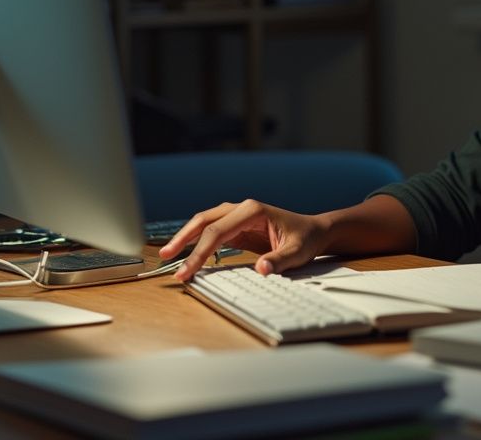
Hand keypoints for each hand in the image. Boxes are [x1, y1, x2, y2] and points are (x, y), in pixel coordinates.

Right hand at [158, 200, 328, 281]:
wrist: (314, 231)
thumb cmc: (306, 239)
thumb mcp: (297, 252)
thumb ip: (279, 261)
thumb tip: (261, 270)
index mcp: (253, 211)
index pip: (218, 232)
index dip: (199, 252)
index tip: (187, 270)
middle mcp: (242, 209)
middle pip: (204, 221)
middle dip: (183, 239)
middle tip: (166, 257)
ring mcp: (237, 216)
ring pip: (204, 223)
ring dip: (185, 237)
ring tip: (168, 255)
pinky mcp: (237, 226)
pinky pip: (212, 232)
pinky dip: (197, 241)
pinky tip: (187, 254)